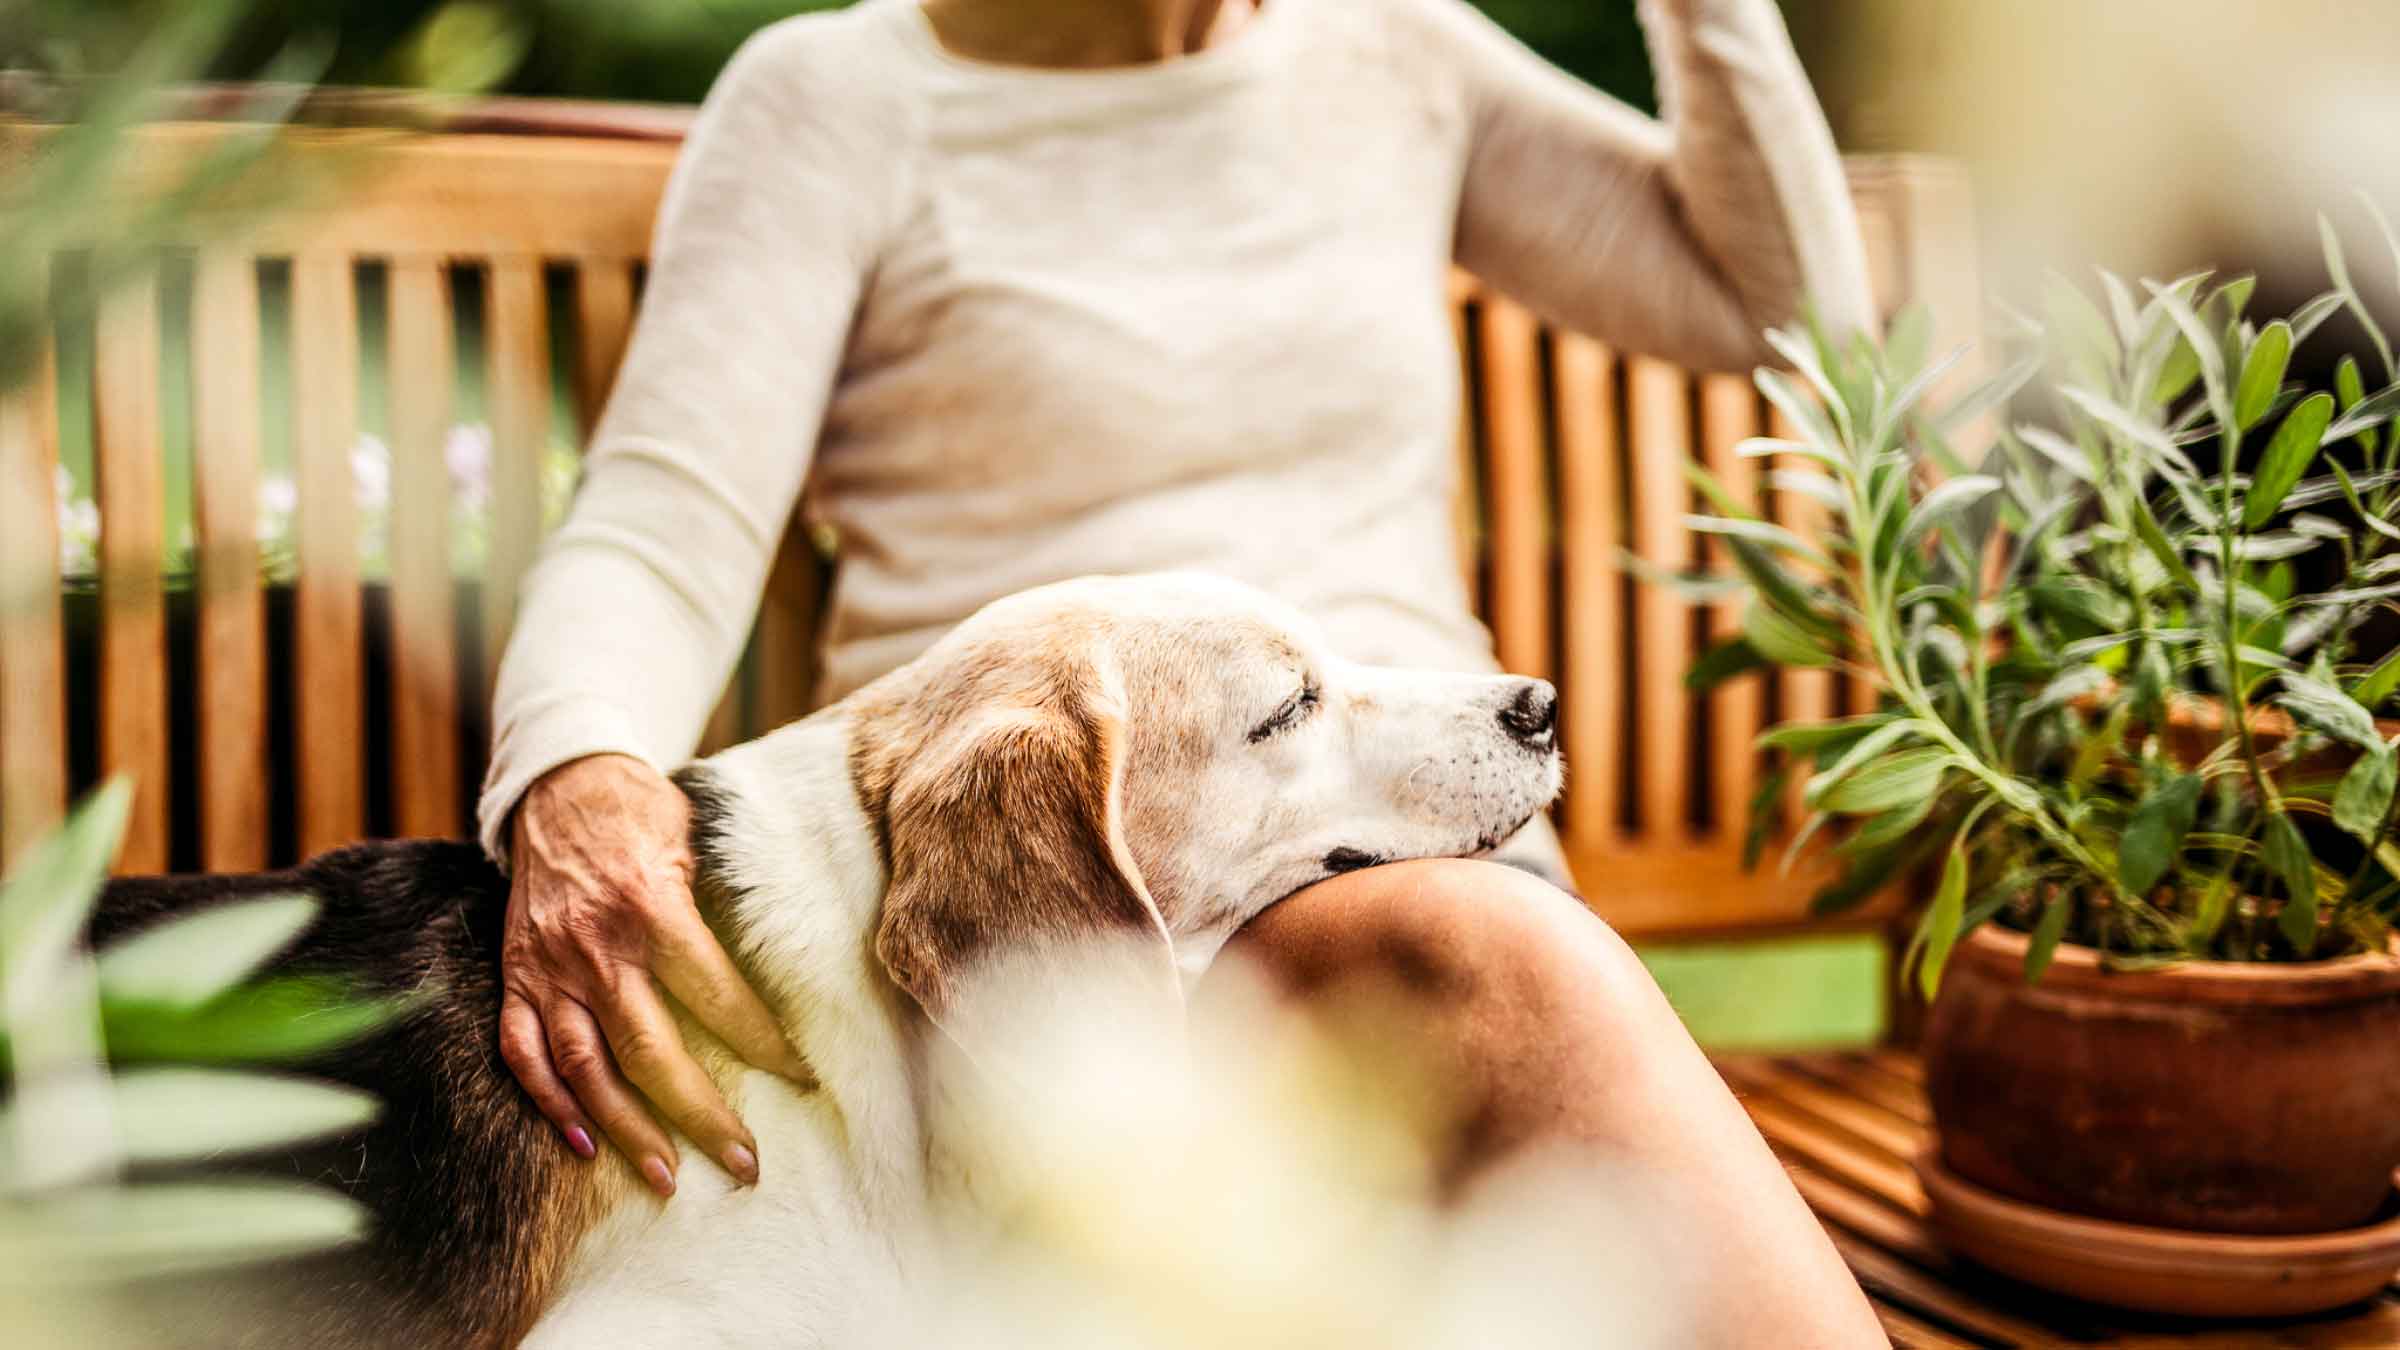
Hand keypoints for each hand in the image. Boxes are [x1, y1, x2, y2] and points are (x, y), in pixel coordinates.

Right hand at [498, 753, 808, 1195]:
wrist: (558, 784)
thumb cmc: (641, 812)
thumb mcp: (695, 842)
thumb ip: (721, 907)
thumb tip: (778, 971)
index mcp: (653, 908)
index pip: (717, 995)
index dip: (762, 1043)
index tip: (799, 1079)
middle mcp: (596, 948)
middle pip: (651, 1052)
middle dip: (700, 1115)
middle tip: (744, 1162)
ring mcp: (549, 968)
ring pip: (585, 1067)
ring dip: (626, 1129)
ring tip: (666, 1177)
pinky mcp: (515, 977)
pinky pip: (522, 1052)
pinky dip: (549, 1103)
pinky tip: (583, 1144)